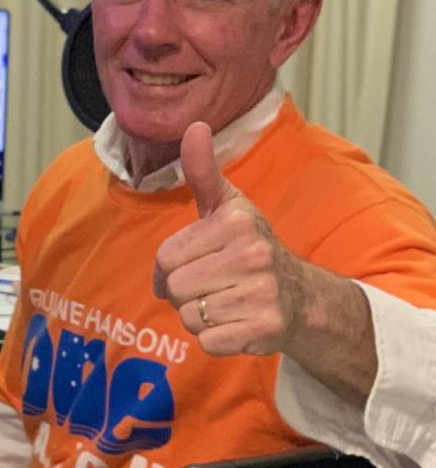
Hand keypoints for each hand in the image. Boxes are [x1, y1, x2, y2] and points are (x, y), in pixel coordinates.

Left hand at [153, 122, 311, 355]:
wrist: (302, 296)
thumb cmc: (249, 247)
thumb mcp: (228, 206)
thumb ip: (203, 171)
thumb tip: (194, 125)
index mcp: (236, 222)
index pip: (165, 258)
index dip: (168, 268)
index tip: (193, 264)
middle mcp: (252, 255)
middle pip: (174, 288)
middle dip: (184, 293)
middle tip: (212, 286)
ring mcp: (262, 294)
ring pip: (189, 316)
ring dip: (199, 316)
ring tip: (226, 302)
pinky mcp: (264, 329)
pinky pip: (207, 342)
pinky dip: (215, 338)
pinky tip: (237, 323)